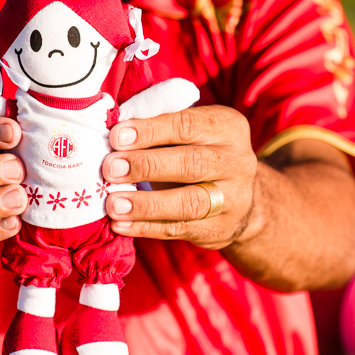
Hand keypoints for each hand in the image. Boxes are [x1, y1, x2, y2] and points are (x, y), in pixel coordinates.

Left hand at [103, 105, 256, 248]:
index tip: (117, 137)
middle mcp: (236, 161)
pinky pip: (180, 229)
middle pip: (192, 163)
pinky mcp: (220, 228)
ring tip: (113, 204)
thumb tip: (113, 134)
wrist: (243, 199)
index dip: (151, 131)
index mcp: (227, 127)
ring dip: (147, 204)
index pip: (188, 125)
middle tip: (111, 168)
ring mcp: (233, 199)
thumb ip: (161, 128)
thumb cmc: (201, 153)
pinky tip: (121, 225)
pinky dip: (147, 228)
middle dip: (147, 165)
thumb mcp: (194, 133)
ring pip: (189, 203)